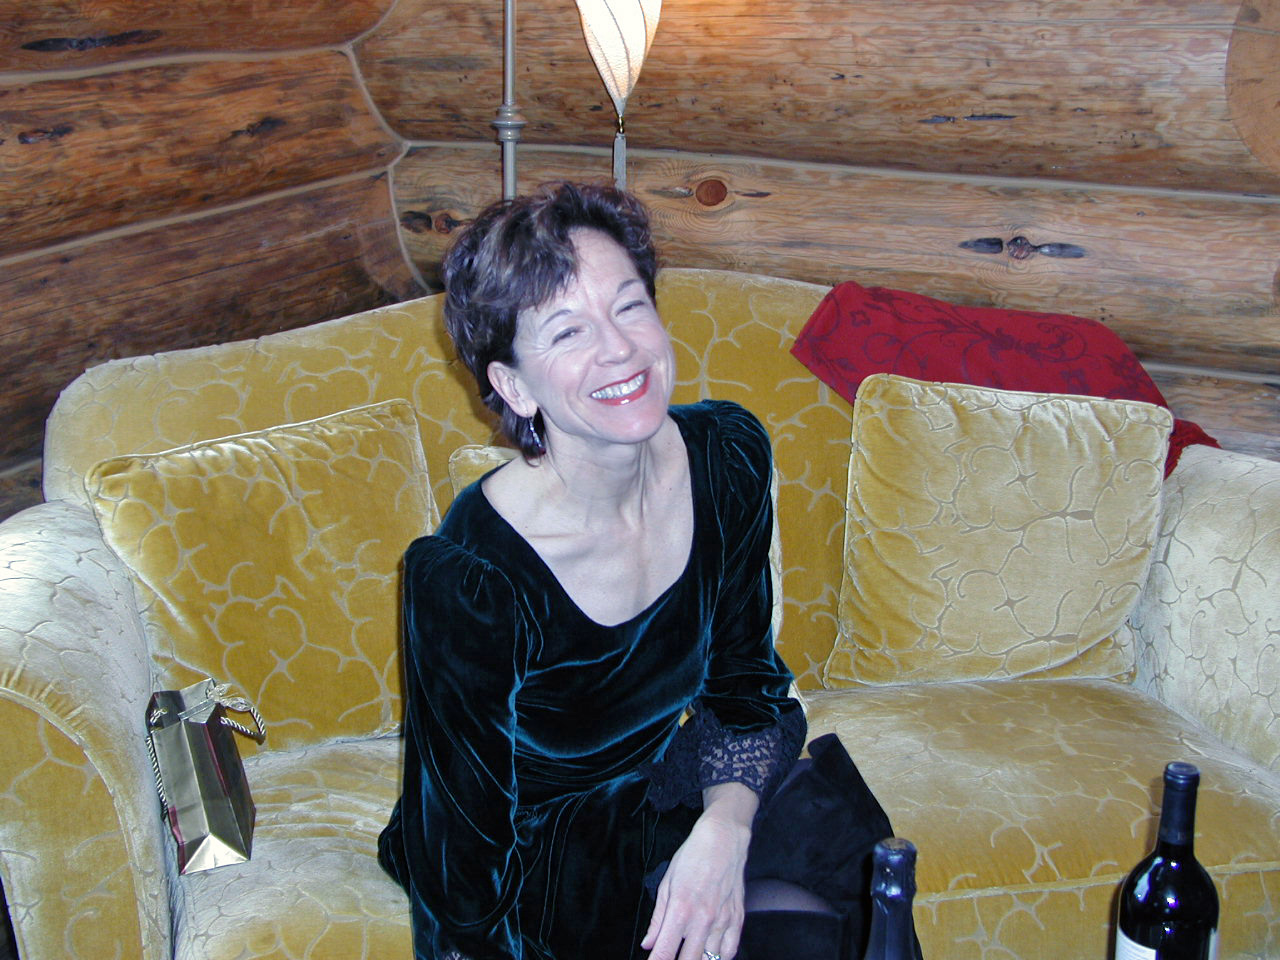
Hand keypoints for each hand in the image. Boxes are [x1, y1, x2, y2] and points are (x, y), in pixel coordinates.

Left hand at [642, 783, 757, 959]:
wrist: (723, 839)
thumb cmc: (692, 857)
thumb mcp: (666, 884)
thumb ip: (657, 919)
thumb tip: (648, 944)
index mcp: (680, 910)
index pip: (664, 952)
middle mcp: (703, 919)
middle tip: (672, 956)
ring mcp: (723, 920)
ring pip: (710, 959)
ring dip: (699, 958)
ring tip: (690, 952)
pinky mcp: (738, 919)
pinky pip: (730, 951)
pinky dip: (719, 957)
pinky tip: (710, 953)